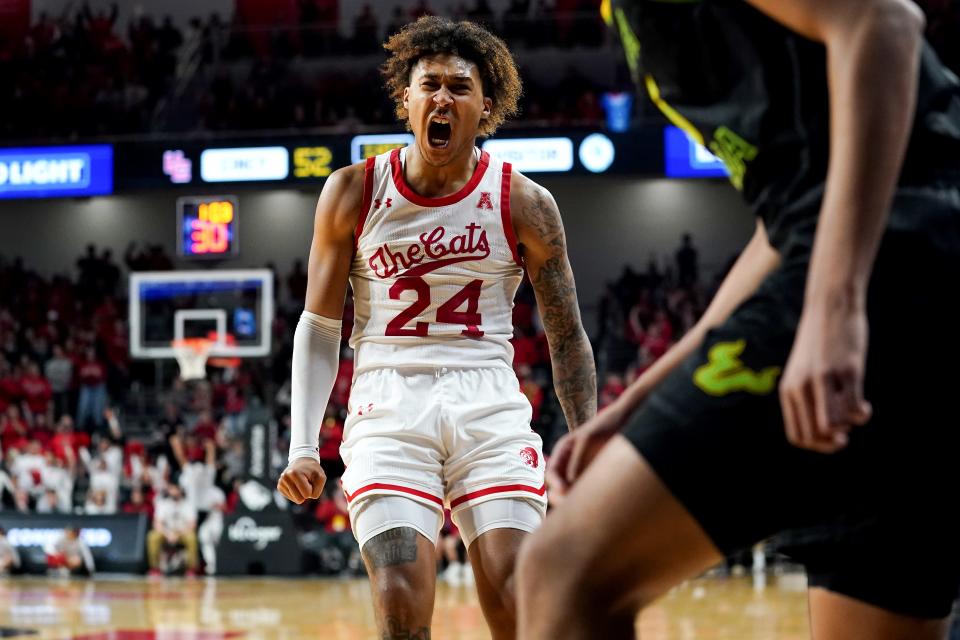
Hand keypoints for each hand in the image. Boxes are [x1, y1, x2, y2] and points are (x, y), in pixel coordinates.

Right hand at [277, 457, 326, 503]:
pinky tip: (296, 484)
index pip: (307, 494)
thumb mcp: (321, 478)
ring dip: (301, 492)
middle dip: (306, 492)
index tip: (310, 479)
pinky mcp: (280, 487)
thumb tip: (301, 499)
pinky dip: (297, 493)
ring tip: (301, 482)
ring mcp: (281, 482)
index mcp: (294, 473)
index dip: (312, 488)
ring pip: (296, 500)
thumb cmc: (313, 470)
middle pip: (300, 499)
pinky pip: (292, 498)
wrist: (303, 462)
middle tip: (306, 481)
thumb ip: (317, 491)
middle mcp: (284, 477)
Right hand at [546, 398, 634, 504]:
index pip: (551, 473)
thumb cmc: (603, 428)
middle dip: (563, 497)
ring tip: (588, 504)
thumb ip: (577, 461)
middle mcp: (570, 463)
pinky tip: (599, 500)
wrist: (623, 422)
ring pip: (574, 491)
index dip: (555, 484)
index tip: (565, 492)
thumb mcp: (587, 441)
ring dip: (577, 499)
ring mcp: (582, 470)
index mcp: (563, 452)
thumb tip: (570, 483)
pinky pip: (588, 490)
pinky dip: (590, 497)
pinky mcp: (595, 476)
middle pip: (559, 486)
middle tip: (572, 504)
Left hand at [780, 301, 871, 453]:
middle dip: (834, 442)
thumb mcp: (803, 370)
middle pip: (815, 437)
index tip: (832, 437)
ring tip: (855, 411)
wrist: (830, 306)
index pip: (798, 437)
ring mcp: (823, 379)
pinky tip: (865, 405)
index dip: (817, 446)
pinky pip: (854, 408)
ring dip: (849, 426)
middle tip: (847, 430)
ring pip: (833, 426)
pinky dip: (862, 414)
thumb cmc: (820, 343)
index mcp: (788, 390)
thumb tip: (825, 431)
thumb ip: (805, 396)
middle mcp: (801, 387)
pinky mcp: (847, 370)